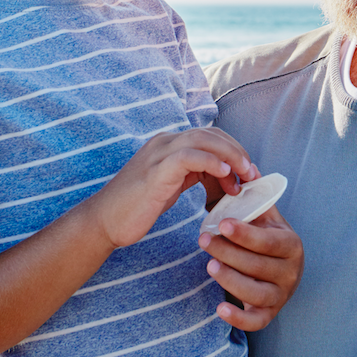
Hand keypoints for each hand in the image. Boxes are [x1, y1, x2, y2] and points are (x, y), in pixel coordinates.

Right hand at [91, 127, 258, 248]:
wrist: (104, 221)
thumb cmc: (137, 207)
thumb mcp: (170, 185)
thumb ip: (192, 175)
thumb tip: (222, 177)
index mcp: (168, 144)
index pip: (210, 136)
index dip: (233, 151)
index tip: (248, 173)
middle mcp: (164, 142)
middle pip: (211, 135)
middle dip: (237, 152)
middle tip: (253, 175)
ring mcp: (159, 153)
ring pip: (204, 141)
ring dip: (231, 156)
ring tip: (245, 176)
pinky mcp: (157, 170)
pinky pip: (190, 156)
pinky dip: (212, 163)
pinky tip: (226, 175)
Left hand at [199, 205, 303, 330]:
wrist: (277, 268)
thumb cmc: (264, 237)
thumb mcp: (263, 216)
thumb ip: (255, 194)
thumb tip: (247, 166)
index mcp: (291, 244)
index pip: (268, 241)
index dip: (245, 234)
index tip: (222, 223)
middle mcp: (291, 272)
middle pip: (258, 266)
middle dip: (229, 253)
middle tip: (203, 240)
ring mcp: (281, 296)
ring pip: (256, 293)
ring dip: (230, 280)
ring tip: (209, 266)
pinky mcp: (268, 315)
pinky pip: (255, 323)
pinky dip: (238, 319)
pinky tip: (220, 308)